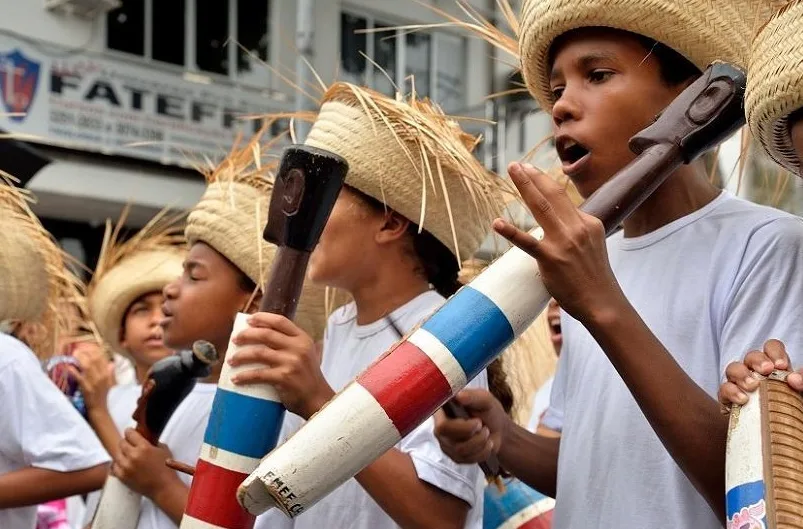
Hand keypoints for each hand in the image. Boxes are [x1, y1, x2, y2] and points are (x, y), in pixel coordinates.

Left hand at [70, 342, 114, 411]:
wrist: (99, 409)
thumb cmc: (102, 396)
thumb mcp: (109, 383)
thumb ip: (110, 372)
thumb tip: (112, 363)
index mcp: (107, 374)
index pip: (102, 357)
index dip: (94, 350)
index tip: (85, 346)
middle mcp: (102, 376)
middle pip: (94, 359)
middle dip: (85, 352)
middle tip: (77, 348)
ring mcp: (94, 382)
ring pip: (87, 366)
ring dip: (79, 359)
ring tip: (73, 354)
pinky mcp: (87, 388)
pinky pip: (79, 377)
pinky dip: (73, 371)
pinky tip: (68, 366)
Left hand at [112, 429, 178, 496]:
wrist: (164, 488)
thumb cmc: (166, 469)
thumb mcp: (163, 449)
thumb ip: (152, 442)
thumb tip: (145, 438)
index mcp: (144, 447)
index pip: (129, 433)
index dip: (130, 432)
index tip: (131, 433)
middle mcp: (133, 456)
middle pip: (121, 443)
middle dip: (126, 442)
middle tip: (130, 444)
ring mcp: (126, 467)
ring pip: (116, 454)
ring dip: (122, 453)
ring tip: (128, 455)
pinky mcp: (122, 477)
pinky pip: (114, 466)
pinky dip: (118, 464)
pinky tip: (124, 464)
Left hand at [228, 313, 333, 419]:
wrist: (317, 399)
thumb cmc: (307, 376)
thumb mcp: (304, 353)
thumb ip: (289, 343)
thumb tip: (260, 334)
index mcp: (302, 338)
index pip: (280, 321)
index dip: (263, 318)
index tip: (249, 320)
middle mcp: (298, 347)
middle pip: (266, 334)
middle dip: (246, 335)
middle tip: (235, 340)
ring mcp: (291, 362)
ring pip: (259, 353)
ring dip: (241, 356)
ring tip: (231, 360)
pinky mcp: (284, 377)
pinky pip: (258, 374)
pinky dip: (244, 376)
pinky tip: (235, 379)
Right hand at [433, 389, 510, 463]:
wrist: (498, 429)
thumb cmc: (488, 411)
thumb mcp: (484, 399)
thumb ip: (472, 396)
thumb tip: (458, 396)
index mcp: (443, 410)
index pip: (439, 422)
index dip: (456, 424)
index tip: (475, 419)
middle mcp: (440, 427)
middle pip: (446, 435)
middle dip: (470, 430)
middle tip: (481, 424)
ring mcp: (446, 443)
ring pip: (459, 449)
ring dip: (479, 441)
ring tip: (486, 432)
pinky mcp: (456, 456)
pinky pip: (468, 459)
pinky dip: (483, 451)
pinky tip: (487, 443)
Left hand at [492, 162, 627, 322]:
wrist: (602, 303)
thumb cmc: (594, 277)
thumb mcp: (593, 245)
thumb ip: (578, 231)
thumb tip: (564, 221)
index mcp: (589, 223)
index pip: (565, 201)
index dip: (546, 186)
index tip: (532, 173)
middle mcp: (577, 227)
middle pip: (553, 194)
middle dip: (534, 176)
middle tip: (517, 164)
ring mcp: (564, 242)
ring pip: (541, 207)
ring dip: (525, 186)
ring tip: (512, 170)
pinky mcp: (551, 258)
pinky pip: (527, 242)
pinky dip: (511, 231)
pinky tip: (497, 222)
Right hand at [718, 339, 802, 408]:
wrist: (776, 436)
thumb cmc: (791, 411)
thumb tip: (794, 379)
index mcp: (775, 368)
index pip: (771, 348)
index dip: (774, 351)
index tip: (781, 366)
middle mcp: (755, 372)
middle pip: (751, 356)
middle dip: (758, 360)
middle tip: (767, 370)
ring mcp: (740, 385)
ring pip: (733, 369)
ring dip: (741, 374)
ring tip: (752, 386)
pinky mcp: (728, 400)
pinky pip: (723, 390)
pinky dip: (730, 392)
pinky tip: (743, 400)